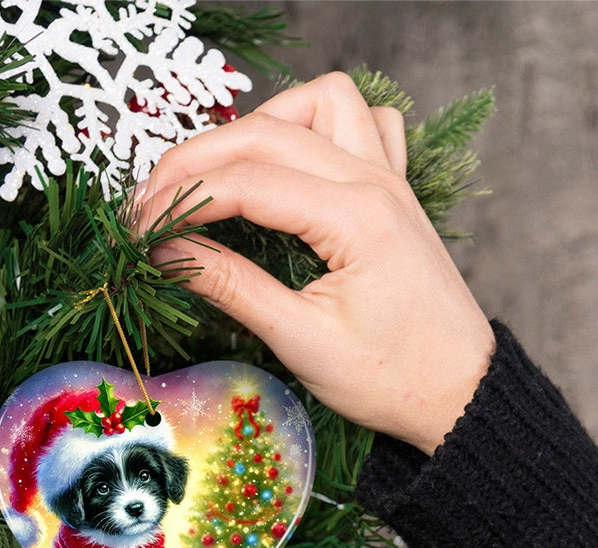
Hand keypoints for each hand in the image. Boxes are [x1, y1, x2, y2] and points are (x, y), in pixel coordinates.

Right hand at [138, 73, 494, 454]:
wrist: (460, 393)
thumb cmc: (391, 379)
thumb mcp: (300, 341)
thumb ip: (230, 286)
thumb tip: (166, 252)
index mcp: (354, 216)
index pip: (245, 182)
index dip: (180, 200)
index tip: (137, 229)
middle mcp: (374, 181)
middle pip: (266, 131)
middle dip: (196, 160)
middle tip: (151, 204)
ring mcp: (389, 180)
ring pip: (318, 103)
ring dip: (260, 123)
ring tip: (220, 172)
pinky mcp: (393, 193)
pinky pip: (364, 122)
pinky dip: (319, 125)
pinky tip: (294, 161)